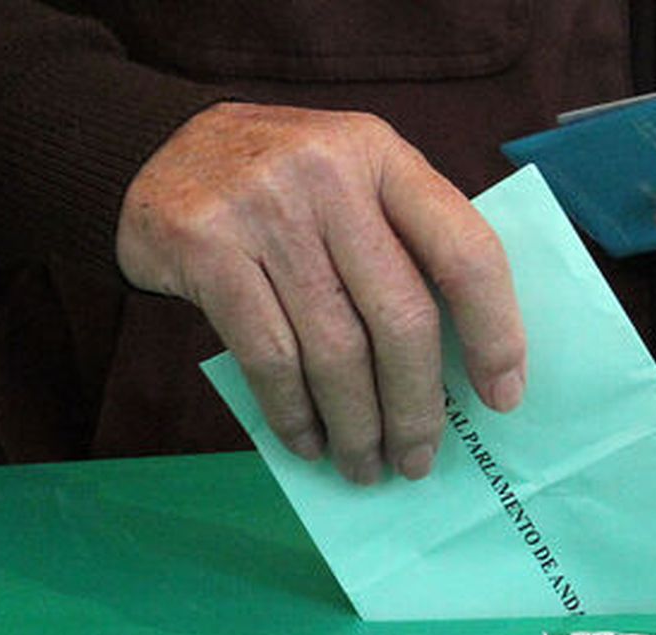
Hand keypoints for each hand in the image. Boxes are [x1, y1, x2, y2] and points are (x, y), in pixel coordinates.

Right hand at [116, 102, 524, 483]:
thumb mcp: (354, 182)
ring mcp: (264, 208)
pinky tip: (309, 443)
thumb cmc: (285, 187)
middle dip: (416, 406)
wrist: (153, 148)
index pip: (465, 251)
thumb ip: (405, 245)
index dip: (495, 332)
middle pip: (401, 317)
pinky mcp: (206, 247)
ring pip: (334, 349)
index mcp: (385, 157)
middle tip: (418, 459)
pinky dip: (294, 414)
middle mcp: (330, 174)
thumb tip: (461, 367)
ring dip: (357, 426)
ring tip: (365, 466)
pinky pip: (268, 357)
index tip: (502, 396)